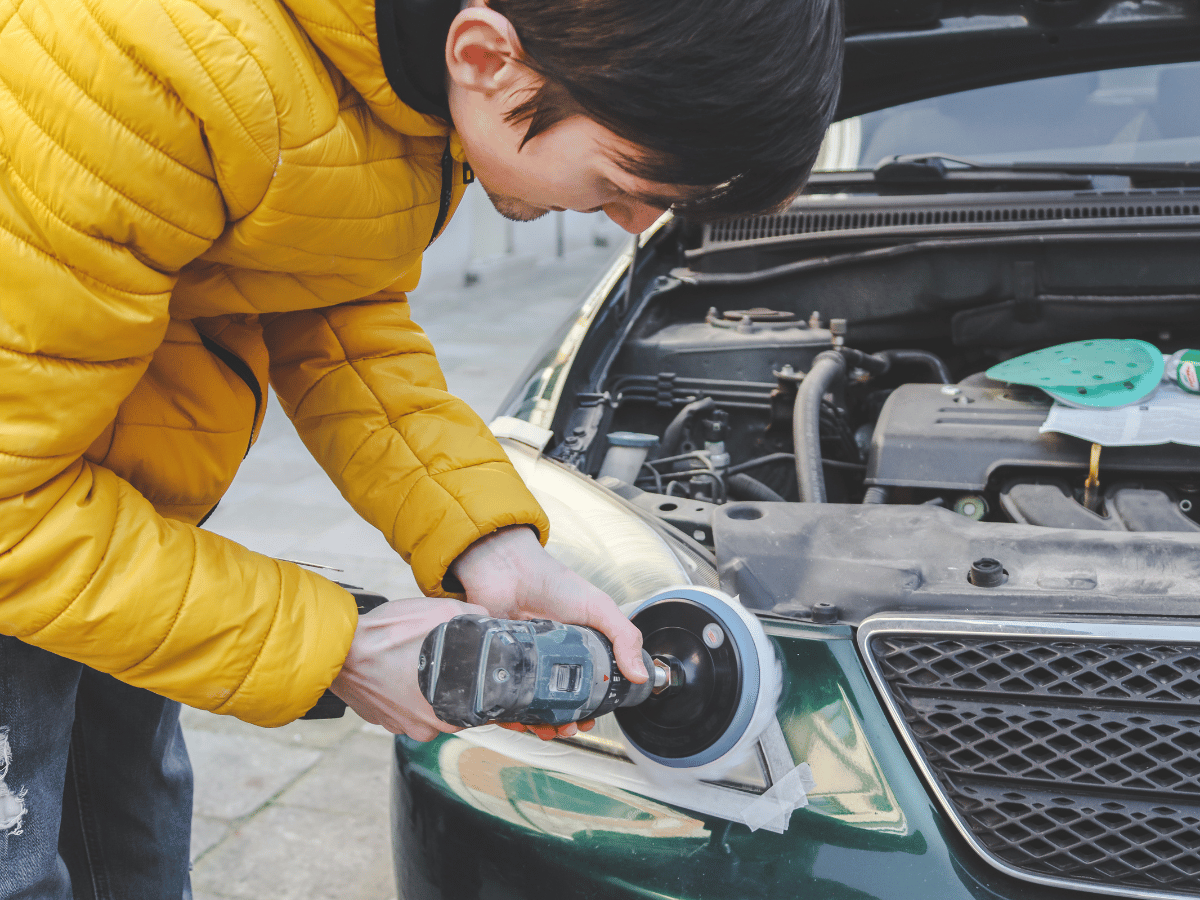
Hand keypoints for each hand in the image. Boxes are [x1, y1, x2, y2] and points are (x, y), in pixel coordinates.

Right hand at [330, 596, 488, 740]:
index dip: (482, 683)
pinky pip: (402, 704)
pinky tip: (398, 666)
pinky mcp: (380, 718)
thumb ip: (473, 617)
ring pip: (426, 706)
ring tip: (416, 659)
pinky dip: (403, 688)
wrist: (336, 647)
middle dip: (453, 682)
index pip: (480, 707)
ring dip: (426, 686)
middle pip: (453, 706)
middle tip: (445, 657)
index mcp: (446, 713)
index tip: (478, 667)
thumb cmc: (386, 634)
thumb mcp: (441, 613)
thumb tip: (491, 619)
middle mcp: (424, 729)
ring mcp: (399, 726)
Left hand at [451, 525, 646, 740]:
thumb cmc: (552, 581)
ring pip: (530, 705)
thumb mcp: (598, 607)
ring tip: (544, 728)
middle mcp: (549, 660)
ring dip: (538, 723)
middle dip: (563, 723)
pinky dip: (509, 713)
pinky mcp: (499, 664)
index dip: (590, 709)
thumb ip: (623, 637)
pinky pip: (503, 696)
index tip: (589, 722)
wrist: (508, 567)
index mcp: (577, 651)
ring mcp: (523, 664)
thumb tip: (640, 674)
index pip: (586, 688)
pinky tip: (516, 719)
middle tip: (567, 728)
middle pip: (557, 704)